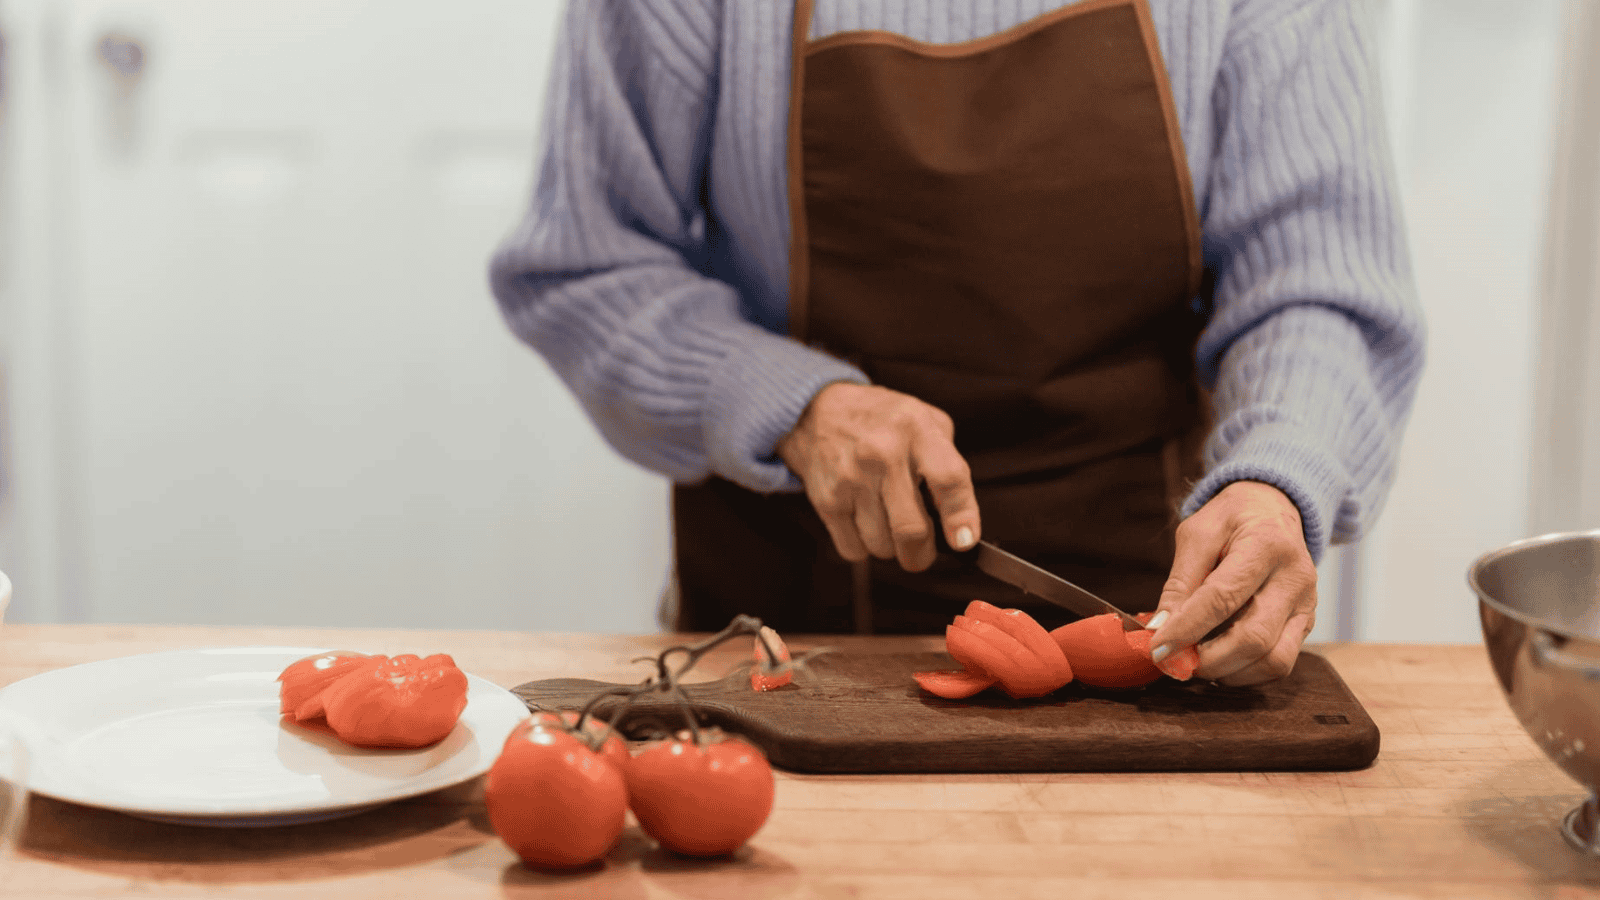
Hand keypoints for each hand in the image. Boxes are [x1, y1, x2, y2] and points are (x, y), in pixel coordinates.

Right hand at [776, 382, 979, 571]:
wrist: (818, 411)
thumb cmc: (879, 420)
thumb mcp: (925, 420)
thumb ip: (948, 462)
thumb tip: (959, 519)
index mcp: (916, 430)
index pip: (948, 479)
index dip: (961, 516)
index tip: (964, 541)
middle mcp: (883, 454)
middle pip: (911, 528)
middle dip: (922, 554)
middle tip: (923, 552)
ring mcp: (852, 479)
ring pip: (882, 545)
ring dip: (891, 546)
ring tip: (887, 521)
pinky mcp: (827, 500)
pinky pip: (854, 549)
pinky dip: (864, 546)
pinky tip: (864, 522)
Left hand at [1146, 480, 1317, 685]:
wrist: (1273, 510)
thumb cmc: (1231, 520)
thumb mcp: (1197, 534)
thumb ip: (1180, 581)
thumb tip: (1160, 628)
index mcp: (1266, 545)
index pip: (1223, 598)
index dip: (1187, 629)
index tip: (1158, 649)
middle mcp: (1295, 577)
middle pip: (1254, 638)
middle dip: (1208, 659)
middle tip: (1176, 662)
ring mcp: (1307, 604)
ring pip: (1273, 660)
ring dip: (1229, 672)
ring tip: (1197, 663)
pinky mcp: (1306, 623)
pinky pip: (1281, 663)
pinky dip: (1247, 673)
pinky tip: (1222, 662)